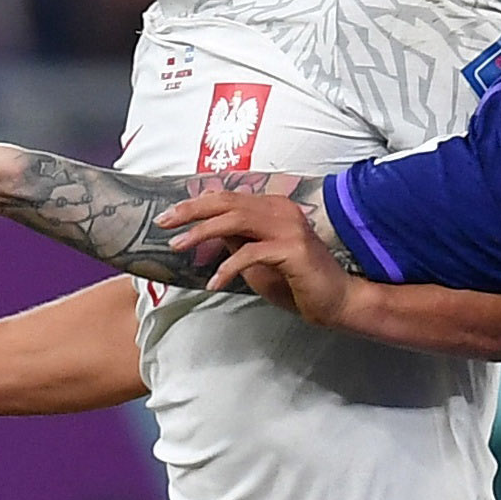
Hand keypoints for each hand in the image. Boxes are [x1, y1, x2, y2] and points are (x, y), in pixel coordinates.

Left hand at [158, 189, 362, 323]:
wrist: (337, 301)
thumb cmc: (298, 283)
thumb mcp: (258, 259)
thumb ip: (238, 241)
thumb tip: (210, 230)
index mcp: (273, 207)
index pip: (228, 198)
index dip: (196, 204)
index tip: (169, 216)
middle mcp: (281, 210)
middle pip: (227, 202)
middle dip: (191, 211)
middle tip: (164, 223)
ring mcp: (288, 227)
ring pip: (235, 221)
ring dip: (202, 232)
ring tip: (178, 246)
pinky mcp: (292, 250)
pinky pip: (250, 254)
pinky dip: (228, 267)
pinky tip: (213, 282)